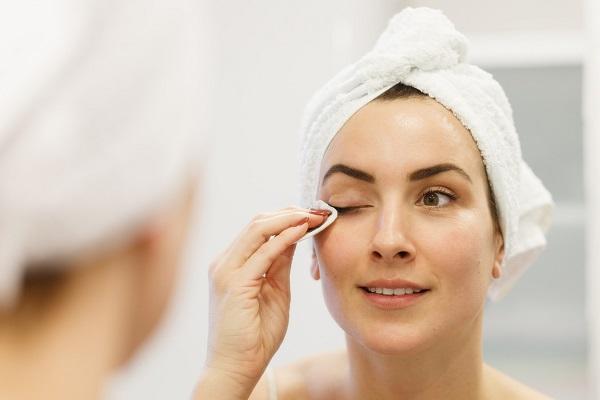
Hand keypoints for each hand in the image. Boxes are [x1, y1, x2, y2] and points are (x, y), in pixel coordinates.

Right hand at [196, 207, 328, 398]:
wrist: (236, 368)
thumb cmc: (255, 336)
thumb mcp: (274, 291)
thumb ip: (280, 264)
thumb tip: (295, 236)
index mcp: (231, 264)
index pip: (258, 227)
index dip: (286, 216)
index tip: (313, 214)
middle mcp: (224, 263)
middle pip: (257, 222)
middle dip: (290, 212)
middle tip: (318, 210)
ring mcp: (225, 272)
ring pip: (257, 229)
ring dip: (289, 219)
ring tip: (314, 215)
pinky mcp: (233, 285)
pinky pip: (262, 252)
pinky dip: (284, 238)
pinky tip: (302, 231)